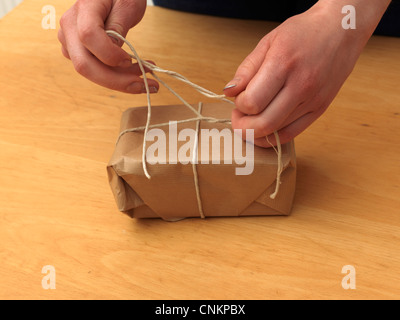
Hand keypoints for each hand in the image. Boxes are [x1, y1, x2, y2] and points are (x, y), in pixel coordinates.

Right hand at [58, 0, 158, 93]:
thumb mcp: (127, 5)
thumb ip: (118, 27)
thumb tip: (114, 55)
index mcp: (83, 9)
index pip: (88, 36)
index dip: (108, 54)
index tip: (130, 60)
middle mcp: (70, 28)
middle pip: (85, 64)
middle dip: (116, 80)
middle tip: (145, 84)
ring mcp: (70, 42)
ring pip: (91, 72)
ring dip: (120, 81)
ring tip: (147, 76)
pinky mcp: (78, 53)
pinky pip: (95, 71)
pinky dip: (117, 77)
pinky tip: (136, 73)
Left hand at [224, 2, 367, 146]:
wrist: (342, 30)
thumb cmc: (303, 33)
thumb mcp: (268, 42)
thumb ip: (246, 69)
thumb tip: (229, 92)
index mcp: (283, 64)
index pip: (252, 102)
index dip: (239, 105)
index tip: (238, 98)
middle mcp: (301, 85)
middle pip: (263, 123)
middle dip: (242, 126)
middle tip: (238, 117)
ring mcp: (313, 100)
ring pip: (276, 132)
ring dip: (255, 132)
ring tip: (251, 119)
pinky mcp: (320, 109)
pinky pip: (292, 134)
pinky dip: (273, 137)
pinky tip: (264, 129)